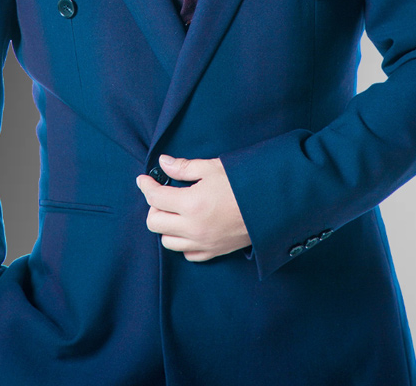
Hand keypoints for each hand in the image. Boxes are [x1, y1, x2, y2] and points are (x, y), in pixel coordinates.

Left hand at [135, 155, 250, 261]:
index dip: (146, 186)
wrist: (272, 204)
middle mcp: (193, 227)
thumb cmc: (244, 182)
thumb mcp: (213, 168)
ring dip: (167, 226)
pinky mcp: (214, 252)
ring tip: (176, 211)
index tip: (144, 179)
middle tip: (164, 194)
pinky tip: (189, 227)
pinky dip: (182, 241)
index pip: (155, 198)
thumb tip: (163, 163)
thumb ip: (184, 167)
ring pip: (167, 242)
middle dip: (154, 207)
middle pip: (155, 223)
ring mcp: (203, 243)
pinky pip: (187, 253)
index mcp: (192, 203)